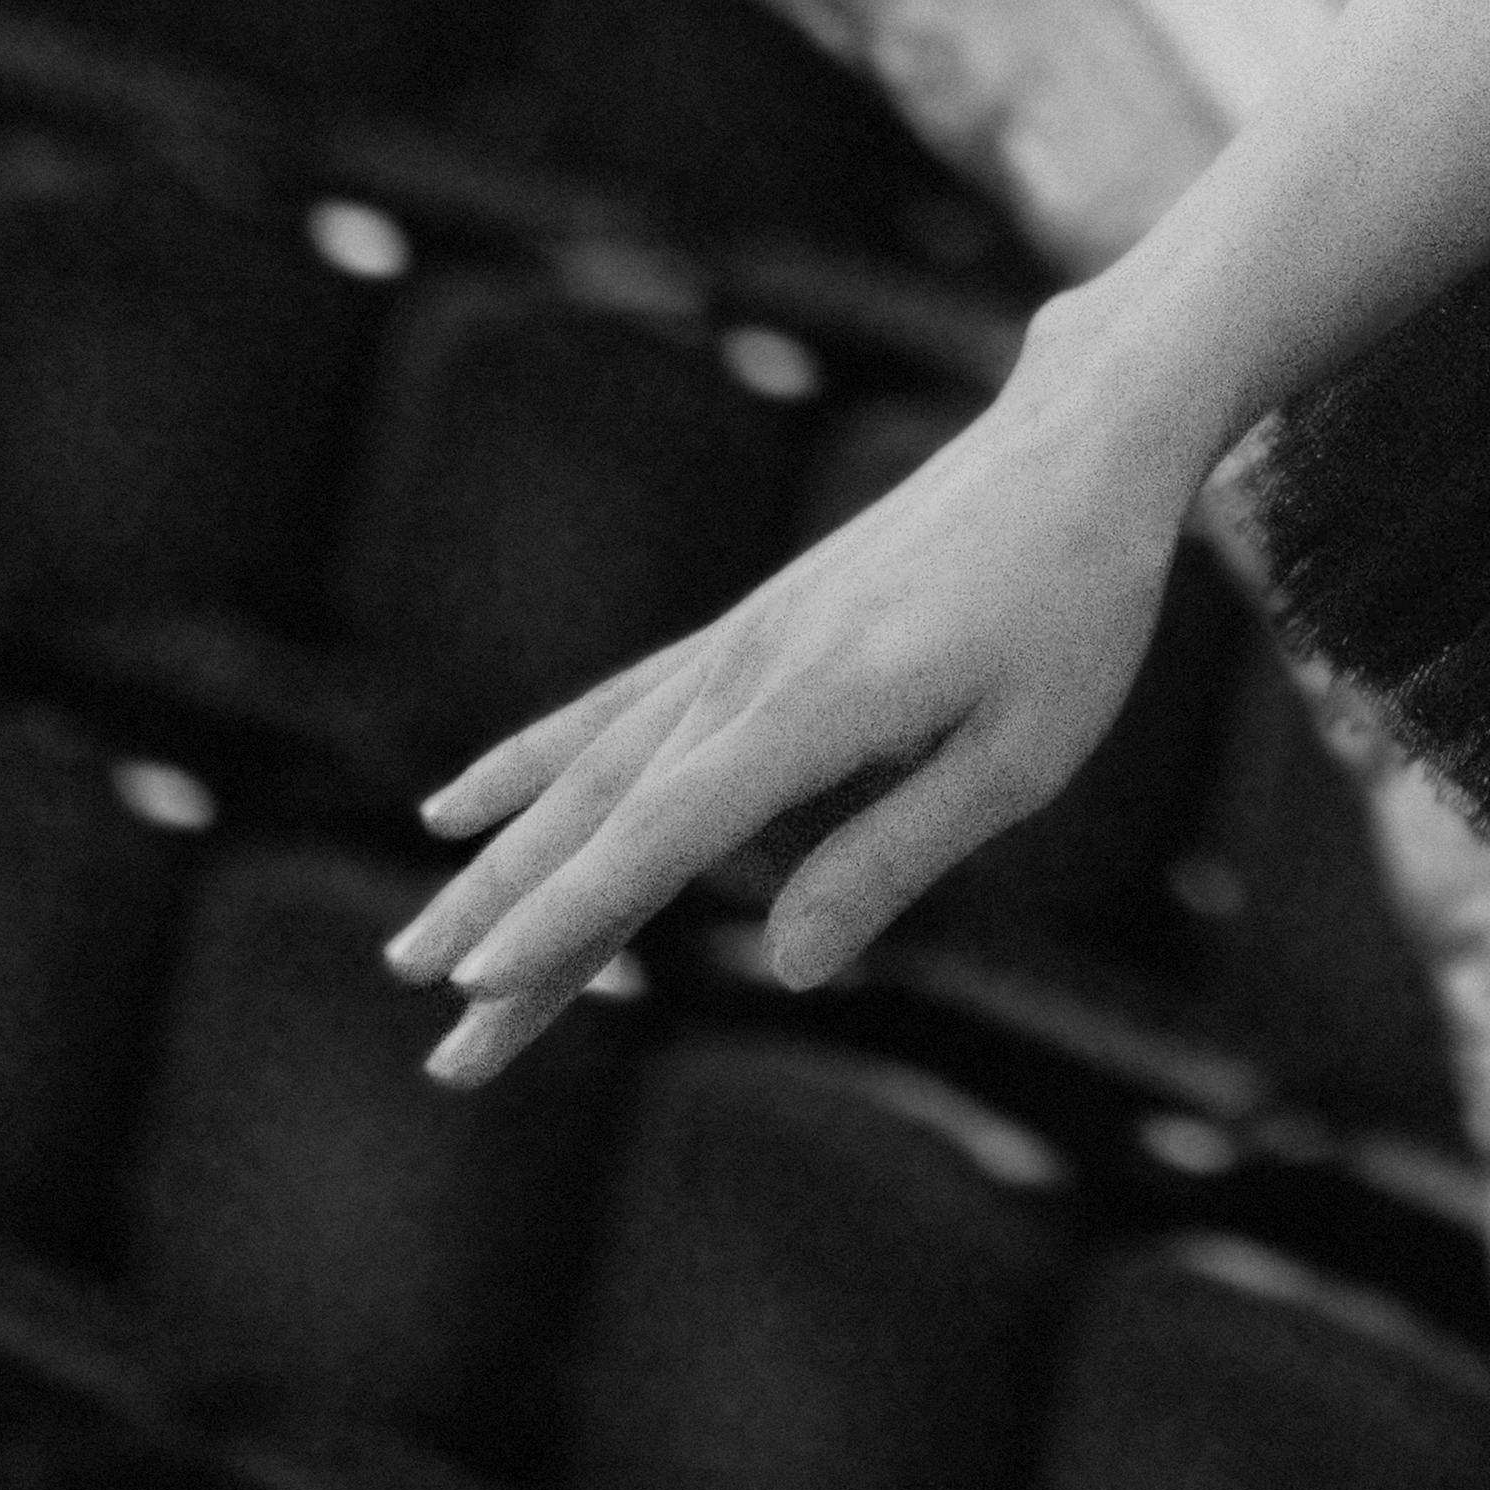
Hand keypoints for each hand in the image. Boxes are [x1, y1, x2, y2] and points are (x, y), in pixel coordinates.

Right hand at [382, 340, 1198, 1080]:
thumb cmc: (1076, 602)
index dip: (569, 917)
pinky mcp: (748, 627)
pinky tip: (460, 803)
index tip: (478, 990)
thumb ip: (897, 856)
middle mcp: (753, 669)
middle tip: (439, 1049)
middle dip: (512, 932)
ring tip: (411, 955)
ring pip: (590, 771)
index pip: (664, 833)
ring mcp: (740, 641)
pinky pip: (615, 707)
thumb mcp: (1026, 749)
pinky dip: (531, 759)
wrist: (1079, 441)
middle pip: (603, 820)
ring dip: (498, 868)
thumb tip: (782, 967)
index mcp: (819, 705)